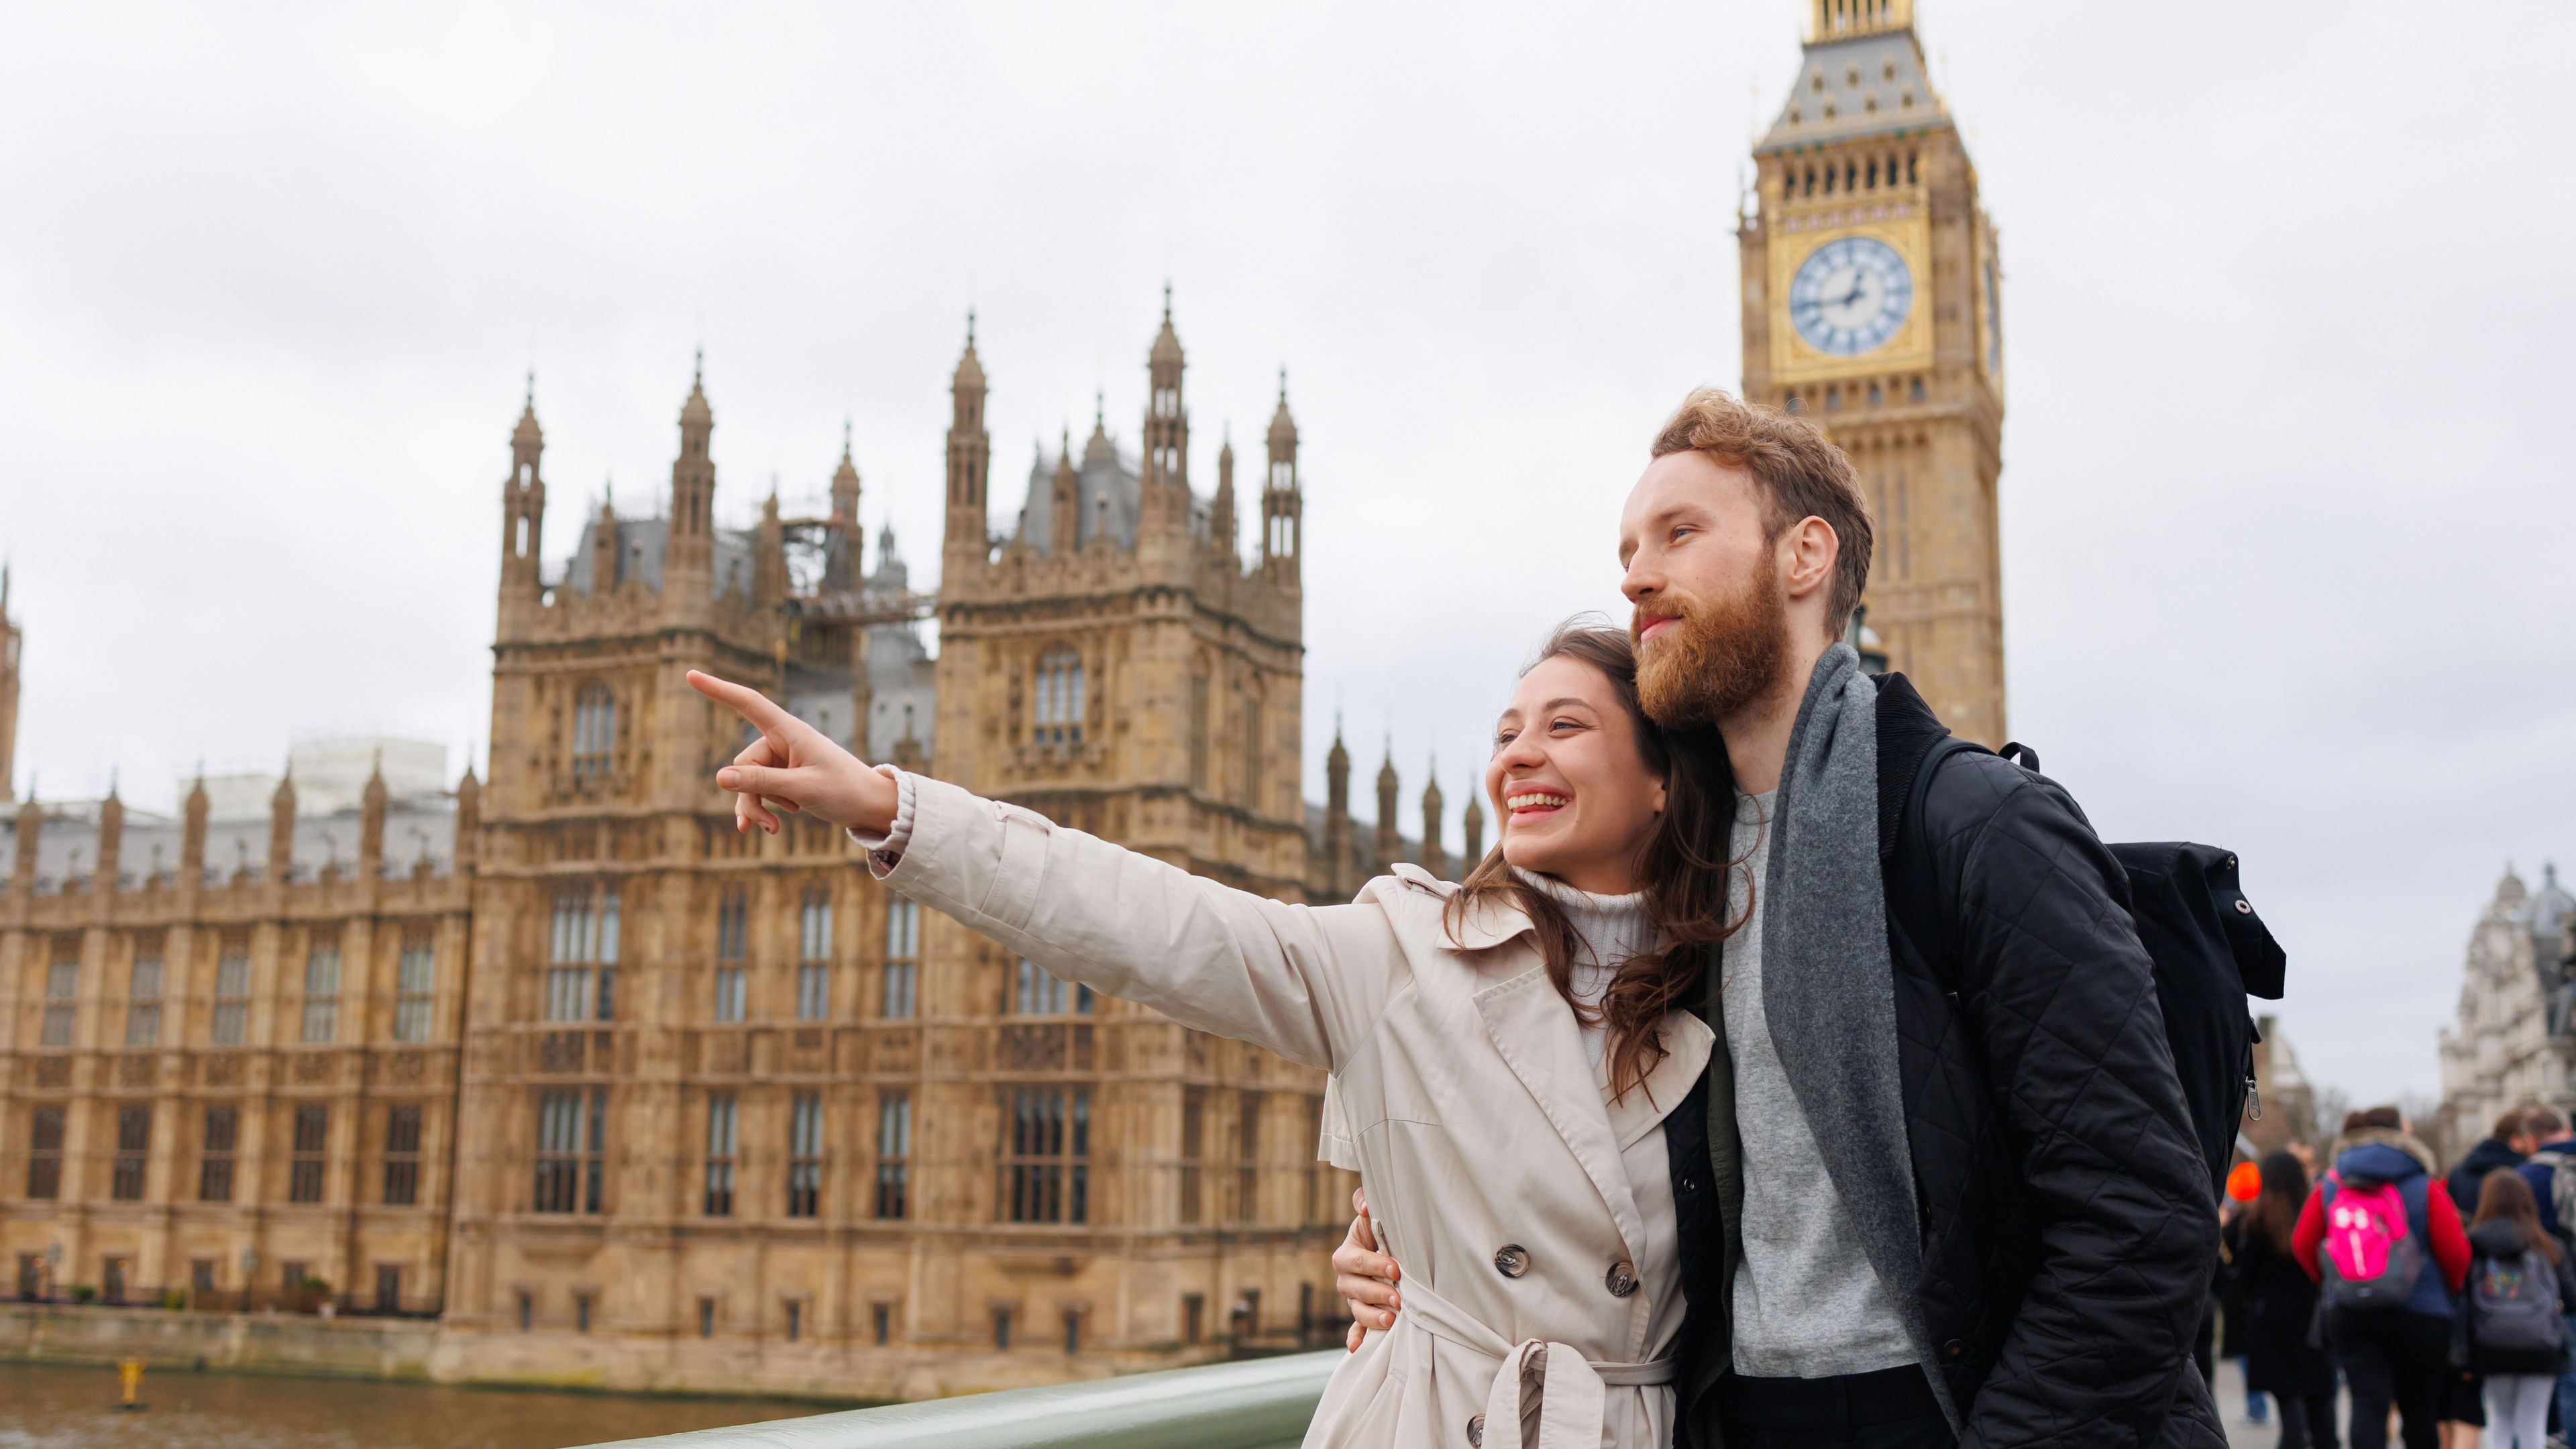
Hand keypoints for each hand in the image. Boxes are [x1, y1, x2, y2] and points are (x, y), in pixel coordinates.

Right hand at [686, 670, 900, 835]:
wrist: (871, 806)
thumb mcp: (803, 788)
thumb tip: (719, 777)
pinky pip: (759, 790)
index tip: (690, 675)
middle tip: (770, 825)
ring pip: (748, 782)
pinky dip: (762, 809)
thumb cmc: (845, 791)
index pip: (748, 703)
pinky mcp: (785, 777)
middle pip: (743, 764)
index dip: (718, 689)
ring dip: (758, 806)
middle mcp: (783, 741)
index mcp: (790, 731)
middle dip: (751, 795)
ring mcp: (783, 760)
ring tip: (773, 830)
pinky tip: (765, 830)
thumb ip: (762, 782)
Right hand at [1334, 1186, 1400, 1349]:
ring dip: (1372, 1318)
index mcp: (1347, 1255)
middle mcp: (1346, 1279)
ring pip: (1358, 1310)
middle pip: (1356, 1289)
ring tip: (1391, 1322)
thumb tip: (1365, 1206)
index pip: (1357, 1261)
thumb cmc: (1381, 1230)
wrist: (1387, 1247)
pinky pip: (1356, 1329)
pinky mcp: (1362, 1314)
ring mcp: (1354, 1299)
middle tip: (1398, 1298)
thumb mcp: (1373, 1214)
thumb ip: (1365, 1201)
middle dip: (1377, 1294)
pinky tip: (1357, 1348)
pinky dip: (1356, 1338)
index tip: (1396, 1269)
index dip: (1375, 1265)